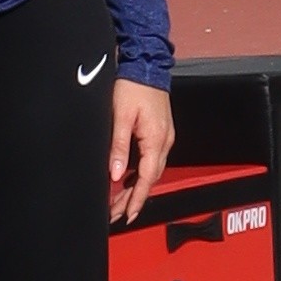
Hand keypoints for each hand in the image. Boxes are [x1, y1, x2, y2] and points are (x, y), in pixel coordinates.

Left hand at [107, 74, 174, 223]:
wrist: (146, 66)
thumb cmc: (132, 86)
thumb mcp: (120, 117)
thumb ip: (119, 147)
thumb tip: (116, 175)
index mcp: (156, 140)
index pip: (147, 179)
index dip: (136, 200)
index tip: (126, 215)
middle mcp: (164, 142)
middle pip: (150, 179)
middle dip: (133, 199)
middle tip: (116, 213)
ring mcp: (165, 137)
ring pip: (151, 171)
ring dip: (136, 187)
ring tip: (119, 202)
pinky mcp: (160, 132)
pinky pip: (151, 160)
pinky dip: (141, 174)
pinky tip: (129, 180)